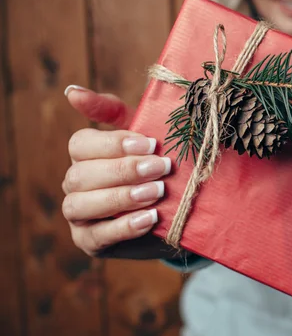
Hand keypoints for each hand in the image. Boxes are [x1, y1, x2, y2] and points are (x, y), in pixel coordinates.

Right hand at [62, 85, 177, 259]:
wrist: (176, 213)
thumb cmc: (157, 168)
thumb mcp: (143, 138)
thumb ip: (113, 113)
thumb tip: (71, 92)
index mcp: (86, 156)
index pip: (80, 144)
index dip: (113, 143)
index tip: (151, 143)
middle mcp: (75, 184)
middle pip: (81, 174)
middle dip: (123, 170)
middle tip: (161, 167)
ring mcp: (79, 216)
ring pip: (81, 204)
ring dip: (121, 197)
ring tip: (157, 192)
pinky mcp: (90, 243)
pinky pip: (99, 236)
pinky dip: (124, 226)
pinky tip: (150, 218)